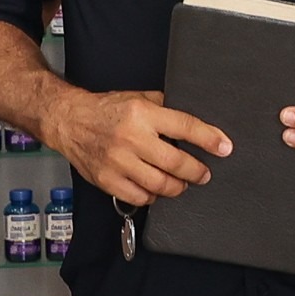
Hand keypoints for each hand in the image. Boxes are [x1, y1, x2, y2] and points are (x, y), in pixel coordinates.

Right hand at [44, 89, 230, 206]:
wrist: (70, 120)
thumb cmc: (107, 109)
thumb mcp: (138, 98)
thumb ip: (164, 108)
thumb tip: (194, 122)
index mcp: (142, 114)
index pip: (184, 126)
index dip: (208, 138)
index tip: (225, 148)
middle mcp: (131, 138)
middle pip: (175, 162)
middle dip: (197, 171)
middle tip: (204, 173)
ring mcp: (118, 162)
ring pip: (159, 185)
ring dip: (177, 187)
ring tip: (182, 183)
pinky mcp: (107, 179)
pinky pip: (138, 197)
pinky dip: (152, 197)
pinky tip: (156, 190)